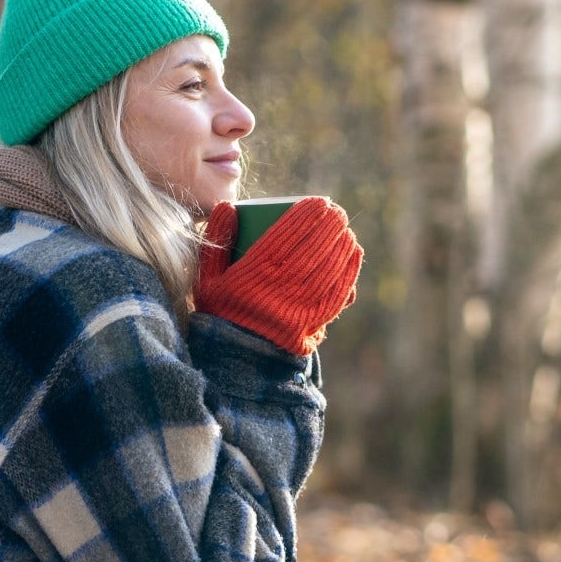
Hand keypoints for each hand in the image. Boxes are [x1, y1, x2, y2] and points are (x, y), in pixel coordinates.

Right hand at [193, 198, 362, 355]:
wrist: (237, 359)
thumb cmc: (222, 313)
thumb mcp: (208, 279)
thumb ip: (217, 242)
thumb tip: (227, 206)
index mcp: (254, 275)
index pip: (288, 236)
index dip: (307, 216)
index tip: (318, 202)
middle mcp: (281, 290)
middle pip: (314, 249)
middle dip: (330, 226)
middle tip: (337, 212)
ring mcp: (300, 307)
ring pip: (330, 268)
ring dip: (341, 245)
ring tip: (345, 230)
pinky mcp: (314, 322)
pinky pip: (338, 291)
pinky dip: (349, 270)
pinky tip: (353, 254)